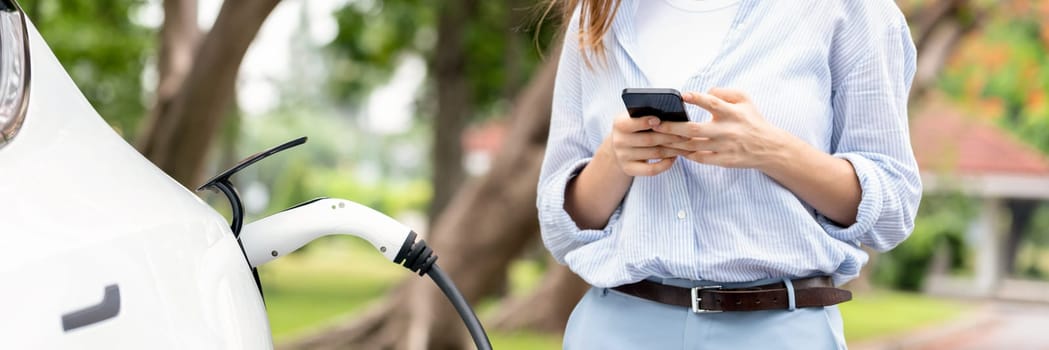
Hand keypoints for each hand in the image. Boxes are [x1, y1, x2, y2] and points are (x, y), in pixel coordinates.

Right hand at [606, 114, 690, 175]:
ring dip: (672, 150)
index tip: (659, 120)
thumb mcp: (635, 117)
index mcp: (619, 124)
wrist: (620, 146)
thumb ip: (646, 113)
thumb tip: (670, 112)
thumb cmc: (635, 127)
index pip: (632, 123)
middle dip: (670, 137)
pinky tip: (674, 157)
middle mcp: (618, 141)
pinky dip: (665, 164)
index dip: (645, 122)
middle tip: (686, 135)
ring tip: (685, 145)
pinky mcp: (629, 169)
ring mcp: (622, 157)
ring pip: (653, 154)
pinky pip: (651, 170)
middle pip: (648, 140)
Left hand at [652, 88, 791, 169]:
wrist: (768, 147)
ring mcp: (725, 147)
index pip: (713, 103)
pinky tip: (676, 150)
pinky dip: (687, 155)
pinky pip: (701, 158)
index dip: (697, 98)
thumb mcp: (745, 100)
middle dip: (673, 127)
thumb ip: (725, 92)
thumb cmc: (752, 120)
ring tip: (659, 138)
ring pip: (693, 146)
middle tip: (656, 124)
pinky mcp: (724, 160)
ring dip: (674, 143)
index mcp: (732, 113)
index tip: (682, 95)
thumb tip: (705, 91)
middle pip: (695, 130)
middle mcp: (727, 130)